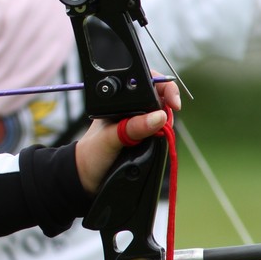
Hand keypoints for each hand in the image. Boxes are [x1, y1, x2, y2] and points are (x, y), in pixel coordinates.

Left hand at [74, 78, 182, 194]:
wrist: (87, 176)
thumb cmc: (91, 153)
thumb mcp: (110, 139)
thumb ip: (131, 128)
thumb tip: (157, 117)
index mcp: (120, 102)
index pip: (147, 83)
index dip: (164, 87)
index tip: (173, 102)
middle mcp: (131, 109)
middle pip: (160, 97)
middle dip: (168, 105)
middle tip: (166, 121)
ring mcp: (139, 122)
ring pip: (163, 114)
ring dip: (166, 121)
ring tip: (159, 132)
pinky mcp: (145, 135)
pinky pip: (162, 130)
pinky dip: (165, 133)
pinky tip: (159, 138)